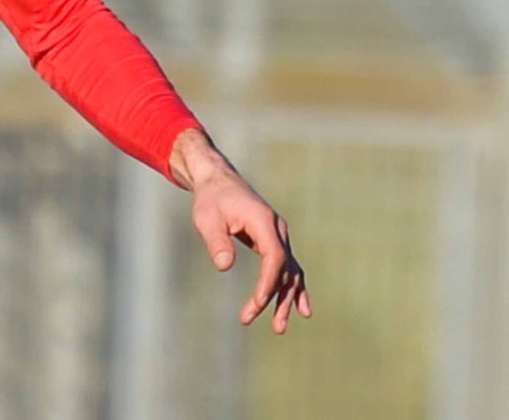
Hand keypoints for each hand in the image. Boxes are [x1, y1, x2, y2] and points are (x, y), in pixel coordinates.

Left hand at [170, 128, 309, 332]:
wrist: (218, 181)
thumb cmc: (210, 200)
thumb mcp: (207, 218)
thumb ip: (216, 241)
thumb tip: (224, 267)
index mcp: (264, 221)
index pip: (274, 257)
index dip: (268, 282)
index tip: (257, 304)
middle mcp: (277, 229)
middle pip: (286, 268)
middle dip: (277, 298)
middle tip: (271, 326)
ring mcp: (279, 235)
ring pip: (291, 271)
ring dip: (288, 299)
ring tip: (279, 327)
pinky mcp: (275, 240)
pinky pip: (289, 267)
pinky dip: (294, 288)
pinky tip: (302, 310)